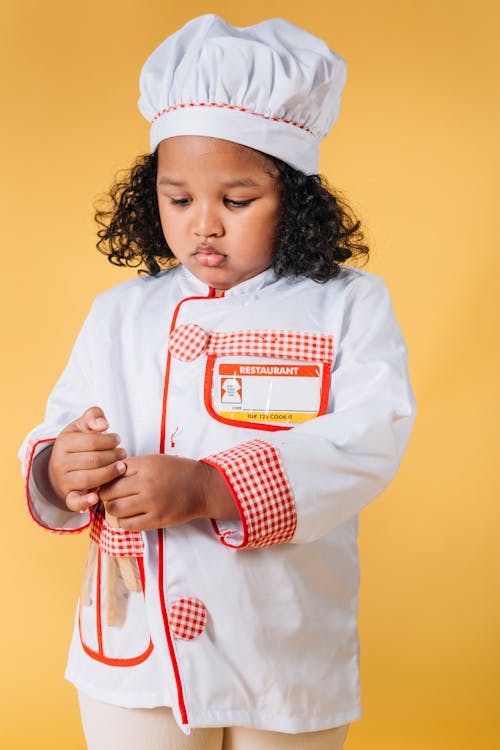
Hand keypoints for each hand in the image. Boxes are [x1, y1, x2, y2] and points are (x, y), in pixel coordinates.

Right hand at [48, 406, 126, 511]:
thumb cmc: (78, 443)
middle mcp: (61, 463)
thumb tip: (103, 424)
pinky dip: (85, 501)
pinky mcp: (68, 496)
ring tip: (122, 467)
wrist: (61, 465)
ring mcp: (64, 481)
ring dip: (109, 474)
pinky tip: (97, 496)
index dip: (109, 440)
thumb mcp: (82, 425)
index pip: (91, 442)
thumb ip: (93, 416)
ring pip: (89, 479)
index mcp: (64, 443)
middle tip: (124, 453)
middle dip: (113, 456)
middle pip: (93, 460)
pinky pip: (74, 501)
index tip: (118, 439)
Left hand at [99, 454, 237, 530]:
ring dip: (112, 509)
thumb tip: (108, 474)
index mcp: (145, 465)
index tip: (106, 482)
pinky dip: (123, 522)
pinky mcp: (157, 519)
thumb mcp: (155, 460)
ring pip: (115, 509)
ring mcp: (152, 502)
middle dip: (105, 495)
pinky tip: (128, 518)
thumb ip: (133, 466)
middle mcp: (147, 482)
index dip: (105, 478)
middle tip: (108, 497)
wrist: (202, 487)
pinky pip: (129, 525)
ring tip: (117, 507)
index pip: (111, 472)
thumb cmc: (178, 472)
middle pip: (109, 491)